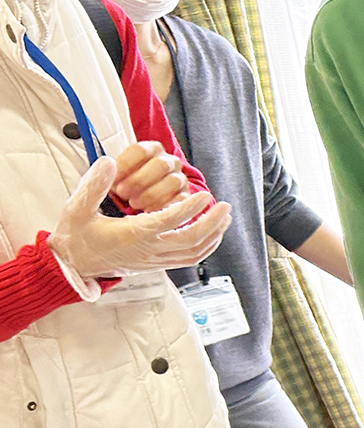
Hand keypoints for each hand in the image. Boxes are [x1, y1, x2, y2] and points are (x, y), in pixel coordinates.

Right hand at [48, 157, 231, 278]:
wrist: (74, 264)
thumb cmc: (77, 235)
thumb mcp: (77, 208)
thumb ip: (93, 185)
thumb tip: (109, 162)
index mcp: (131, 235)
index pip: (168, 222)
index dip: (189, 209)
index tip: (204, 195)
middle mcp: (148, 250)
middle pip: (190, 240)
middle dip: (212, 223)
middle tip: (225, 206)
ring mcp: (155, 260)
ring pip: (194, 253)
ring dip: (213, 236)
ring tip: (224, 218)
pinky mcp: (158, 264)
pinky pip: (189, 259)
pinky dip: (205, 247)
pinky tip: (212, 234)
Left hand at [109, 141, 191, 212]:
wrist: (138, 204)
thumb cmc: (123, 188)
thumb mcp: (112, 177)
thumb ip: (108, 172)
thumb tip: (104, 166)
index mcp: (151, 150)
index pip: (141, 150)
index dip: (125, 164)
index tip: (111, 179)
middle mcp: (169, 161)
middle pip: (160, 164)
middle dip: (139, 180)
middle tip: (122, 193)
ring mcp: (180, 178)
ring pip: (172, 181)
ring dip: (152, 194)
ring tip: (134, 204)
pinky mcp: (185, 196)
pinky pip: (181, 200)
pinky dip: (164, 206)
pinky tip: (148, 212)